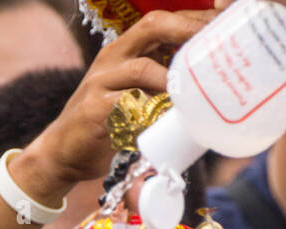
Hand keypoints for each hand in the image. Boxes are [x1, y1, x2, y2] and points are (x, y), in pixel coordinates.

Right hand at [13, 10, 215, 205]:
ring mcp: (100, 82)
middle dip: (188, 30)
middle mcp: (112, 59)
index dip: (193, 19)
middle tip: (215, 43)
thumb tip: (207, 87)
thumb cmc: (106, 125)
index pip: (161, 20)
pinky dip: (149, 111)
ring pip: (142, 67)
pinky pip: (126, 104)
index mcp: (124, 50)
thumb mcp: (135, 95)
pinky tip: (165, 120)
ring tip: (194, 92)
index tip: (223, 24)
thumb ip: (161, 84)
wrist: (63, 153)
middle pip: (152, 26)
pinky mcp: (93, 111)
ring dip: (172, 78)